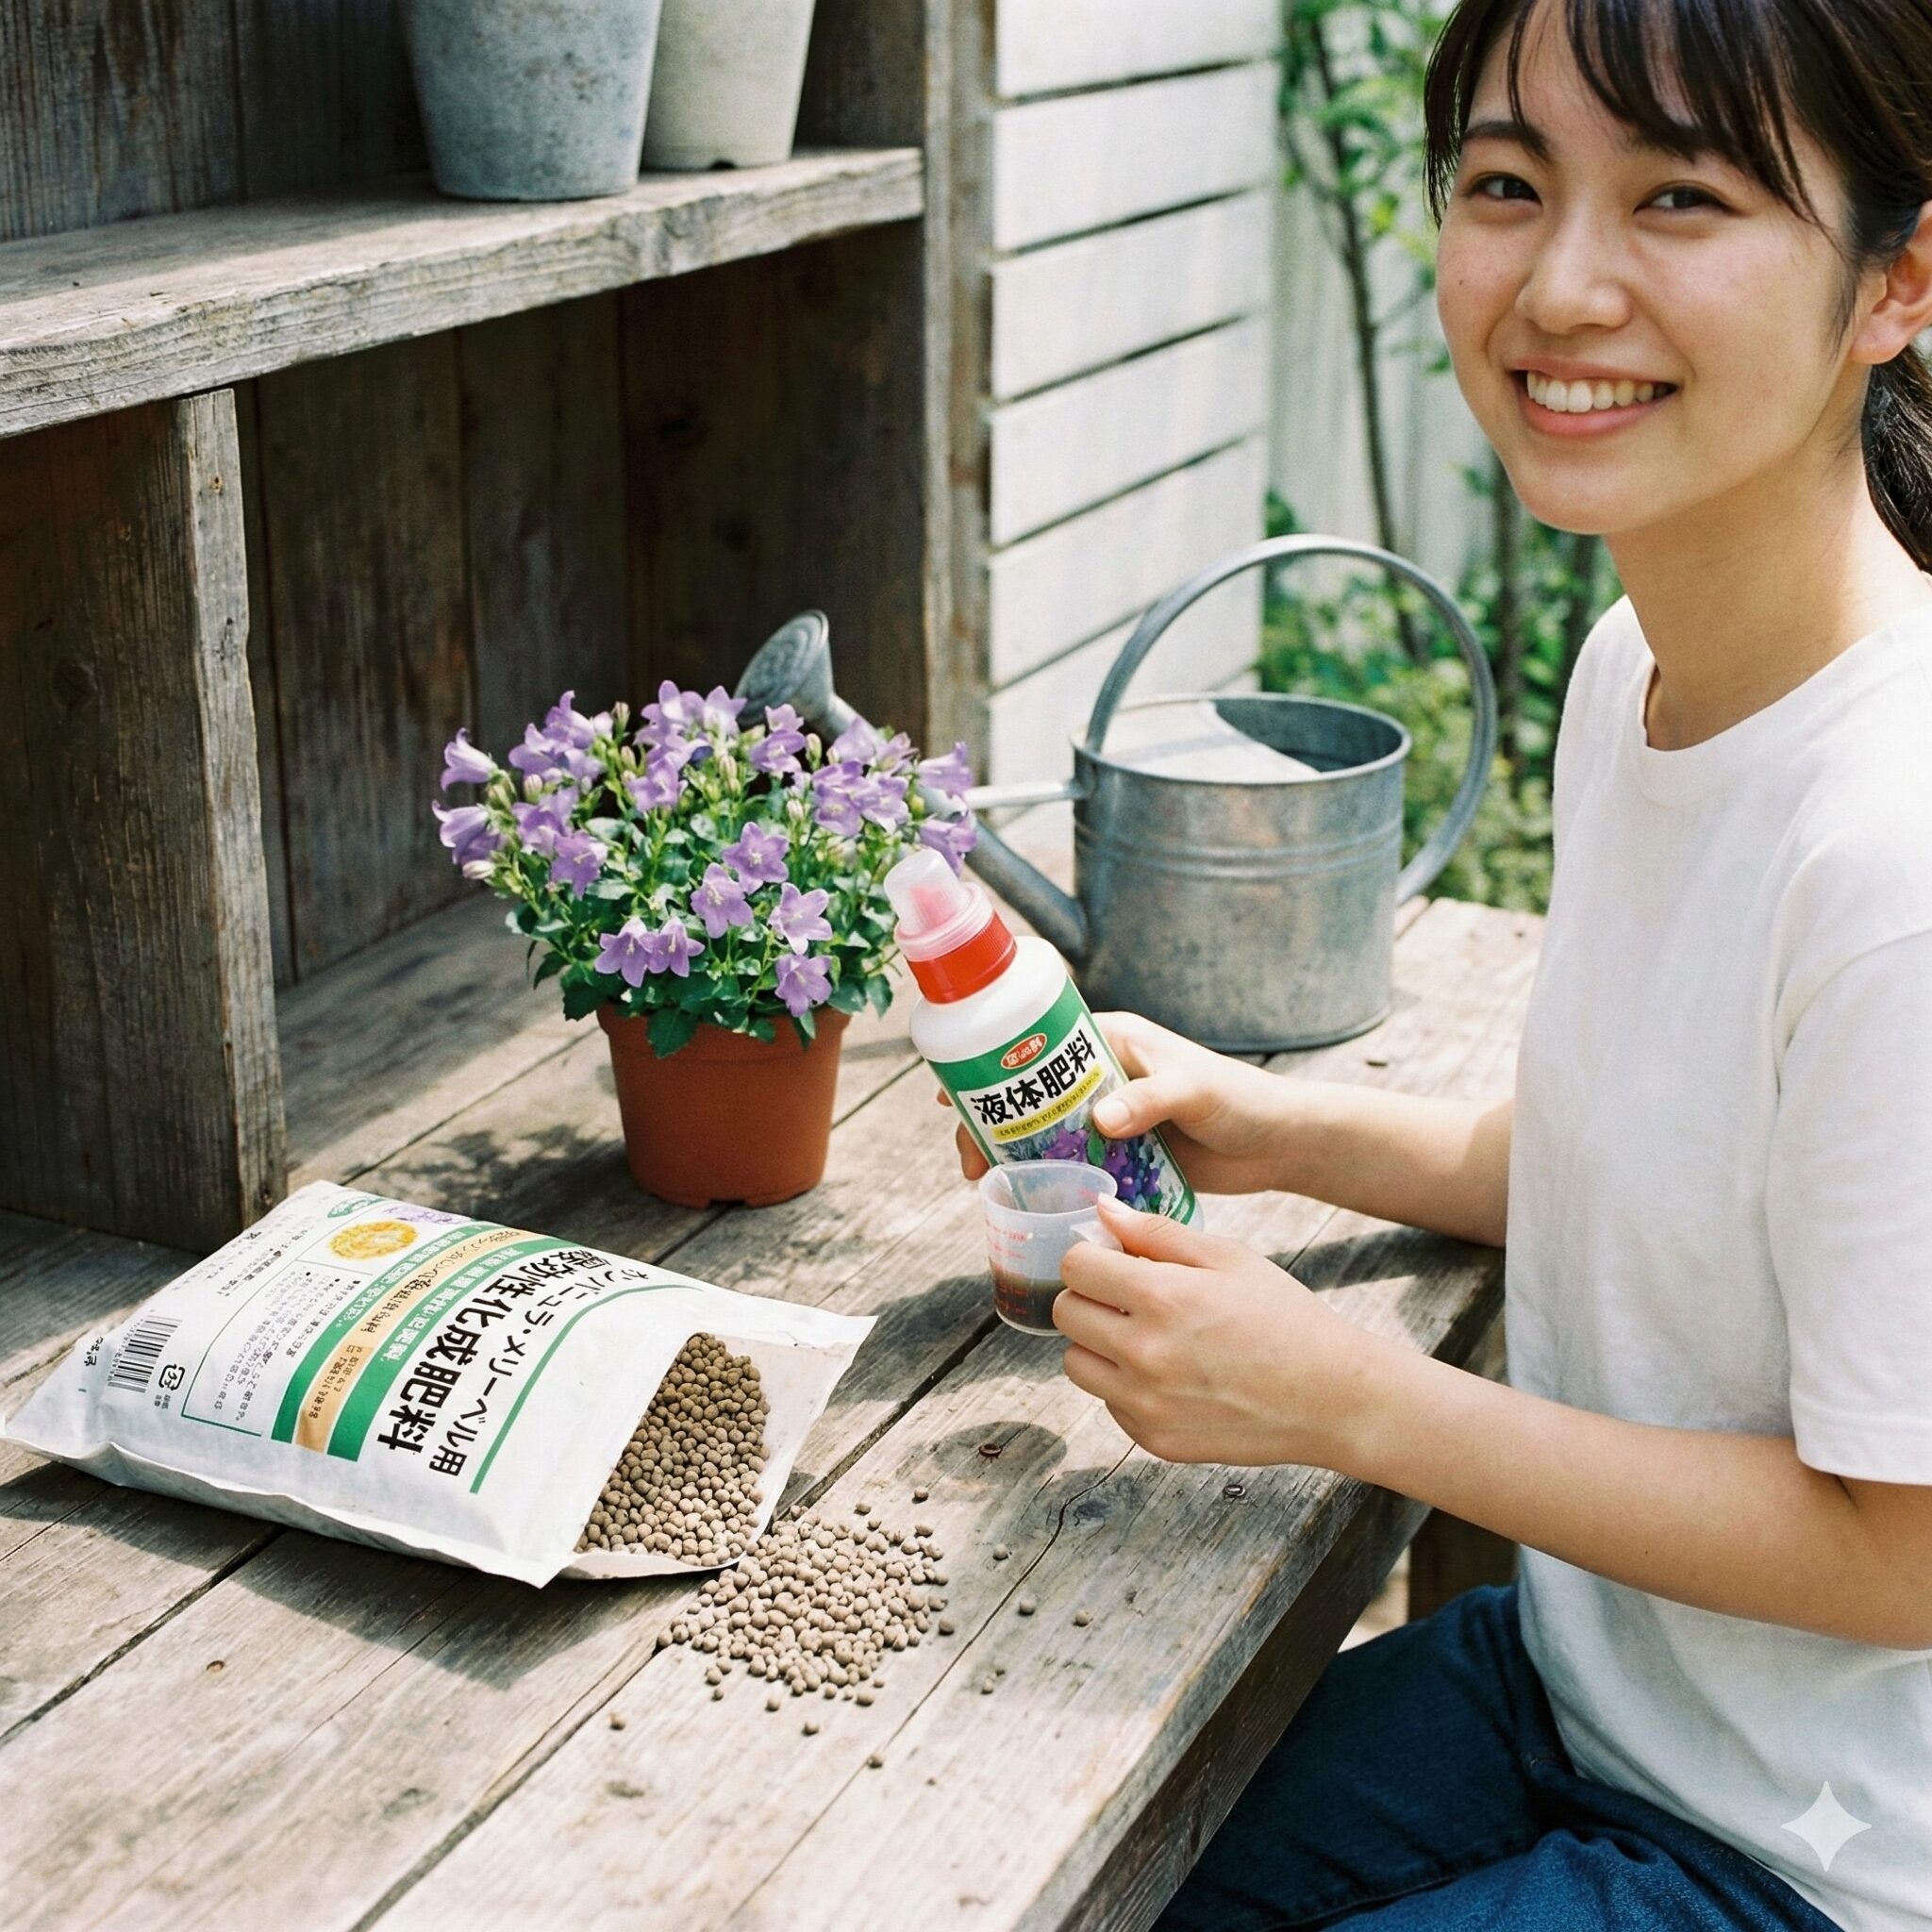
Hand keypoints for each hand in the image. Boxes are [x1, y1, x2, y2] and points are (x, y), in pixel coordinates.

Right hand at [939, 1010, 1296, 1190]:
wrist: (1277, 1145)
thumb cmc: (1240, 1100)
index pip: (1037, 1044)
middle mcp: (1102, 1078)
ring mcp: (1109, 1119)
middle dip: (992, 1123)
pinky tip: (1028, 1205)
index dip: (993, 1064)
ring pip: (1046, 1135)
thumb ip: (1150, 1099)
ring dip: (1015, 1157)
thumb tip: (1101, 1121)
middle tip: (971, 1160)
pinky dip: (1050, 1182)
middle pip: (1030, 1096)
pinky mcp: (1122, 1157)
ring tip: (987, 1186)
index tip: (954, 1092)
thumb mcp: (1194, 1089)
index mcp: (1112, 1042)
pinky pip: (1075, 1168)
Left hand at [1053, 1195, 1396, 1469]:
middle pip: (1066, 1314)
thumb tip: (1102, 1212)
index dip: (1091, 1256)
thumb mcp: (1228, 1258)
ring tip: (1146, 1335)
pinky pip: (1109, 1404)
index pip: (1075, 1267)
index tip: (1112, 1259)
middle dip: (1090, 1296)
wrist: (1331, 1398)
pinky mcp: (1154, 1439)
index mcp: (1162, 1298)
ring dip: (1098, 1344)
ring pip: (1076, 1364)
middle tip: (1127, 1296)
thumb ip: (1157, 1233)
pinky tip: (1171, 1374)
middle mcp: (1144, 1354)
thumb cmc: (1285, 1319)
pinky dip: (1125, 1386)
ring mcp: (1146, 1404)